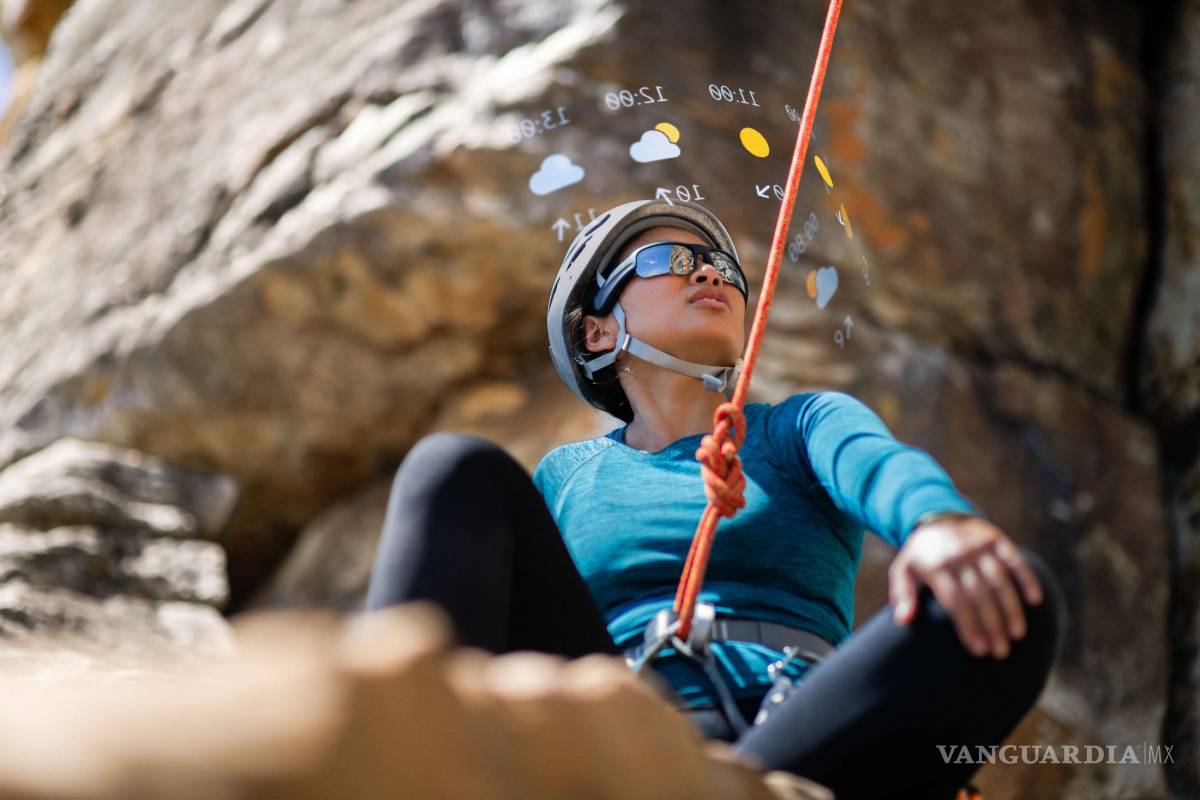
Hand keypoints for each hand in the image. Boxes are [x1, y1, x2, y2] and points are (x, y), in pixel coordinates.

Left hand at [889, 514, 1043, 658]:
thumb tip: (903, 620)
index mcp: (935, 565)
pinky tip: (1035, 600)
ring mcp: (979, 545)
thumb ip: (903, 595)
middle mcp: (959, 554)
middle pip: (978, 594)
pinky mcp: (996, 539)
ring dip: (1010, 608)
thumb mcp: (902, 571)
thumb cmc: (921, 556)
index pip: (955, 601)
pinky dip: (1026, 578)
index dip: (968, 626)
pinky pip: (1015, 560)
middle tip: (1001, 651)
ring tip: (1017, 634)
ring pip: (999, 580)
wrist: (937, 519)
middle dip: (991, 625)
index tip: (979, 650)